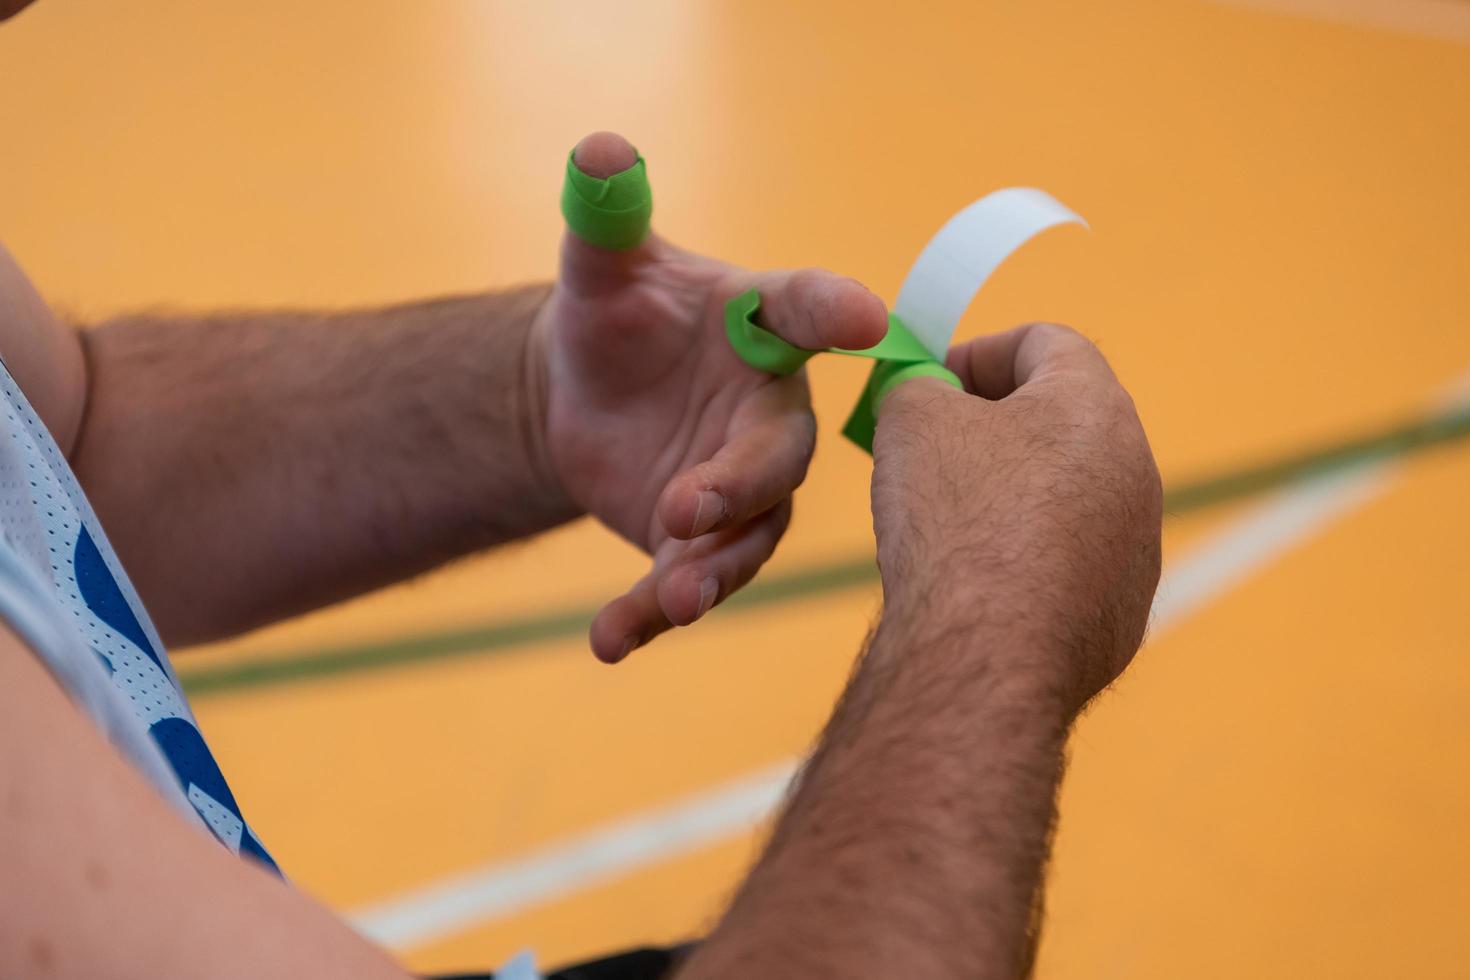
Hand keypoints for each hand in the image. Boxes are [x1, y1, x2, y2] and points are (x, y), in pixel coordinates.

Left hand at [534, 132, 886, 662]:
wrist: (586, 393)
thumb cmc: (616, 313)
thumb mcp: (601, 268)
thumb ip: (605, 217)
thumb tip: (597, 147)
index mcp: (763, 330)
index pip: (807, 309)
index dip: (838, 311)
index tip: (865, 319)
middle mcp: (769, 413)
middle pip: (778, 454)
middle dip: (739, 486)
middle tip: (685, 511)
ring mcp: (742, 487)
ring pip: (748, 537)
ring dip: (711, 571)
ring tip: (670, 602)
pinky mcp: (703, 544)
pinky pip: (689, 583)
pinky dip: (652, 614)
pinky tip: (608, 641)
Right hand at [870, 322, 1161, 711]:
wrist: (986, 654)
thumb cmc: (955, 517)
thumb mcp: (912, 419)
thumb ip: (920, 386)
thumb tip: (928, 395)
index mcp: (1094, 407)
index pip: (1045, 342)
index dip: (977, 353)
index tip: (928, 386)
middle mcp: (1135, 471)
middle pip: (1061, 422)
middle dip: (992, 425)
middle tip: (932, 448)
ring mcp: (1135, 549)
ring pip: (1068, 497)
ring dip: (1011, 495)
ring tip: (946, 522)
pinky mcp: (1121, 614)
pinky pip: (1069, 566)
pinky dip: (1025, 561)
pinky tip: (974, 585)